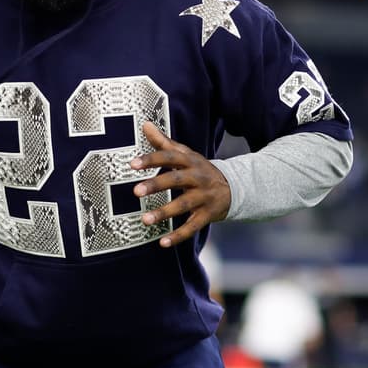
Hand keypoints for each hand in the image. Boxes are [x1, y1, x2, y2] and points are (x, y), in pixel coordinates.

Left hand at [129, 121, 230, 247]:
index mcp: (190, 161)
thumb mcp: (186, 155)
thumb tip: (145, 124)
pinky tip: (162, 243)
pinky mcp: (208, 215)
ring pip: (184, 205)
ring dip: (164, 213)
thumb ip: (164, 143)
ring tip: (145, 220)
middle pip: (176, 179)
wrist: (235, 188)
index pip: (170, 156)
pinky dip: (178, 236)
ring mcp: (204, 197)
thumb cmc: (200, 170)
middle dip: (156, 185)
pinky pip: (192, 227)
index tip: (132, 164)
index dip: (152, 159)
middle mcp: (198, 177)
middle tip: (135, 192)